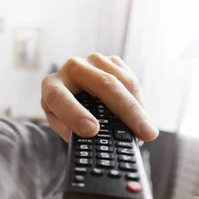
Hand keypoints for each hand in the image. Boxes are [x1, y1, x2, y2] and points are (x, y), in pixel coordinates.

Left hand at [41, 53, 158, 141]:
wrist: (69, 88)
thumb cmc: (62, 110)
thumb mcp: (58, 122)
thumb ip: (68, 130)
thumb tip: (89, 137)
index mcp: (51, 85)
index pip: (59, 97)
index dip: (74, 113)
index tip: (91, 130)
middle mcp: (72, 68)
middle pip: (103, 84)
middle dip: (126, 110)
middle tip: (142, 133)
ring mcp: (93, 61)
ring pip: (122, 80)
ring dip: (139, 107)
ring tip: (148, 130)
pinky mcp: (111, 61)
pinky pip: (130, 79)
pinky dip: (139, 100)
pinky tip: (142, 116)